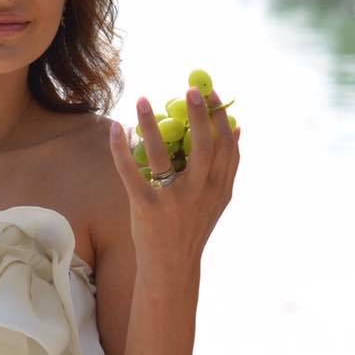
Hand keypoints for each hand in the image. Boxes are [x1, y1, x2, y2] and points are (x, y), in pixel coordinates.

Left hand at [109, 87, 240, 273]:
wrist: (172, 266)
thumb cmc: (193, 227)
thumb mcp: (218, 200)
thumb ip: (228, 166)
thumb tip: (237, 129)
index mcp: (219, 188)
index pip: (226, 146)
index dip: (220, 117)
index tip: (212, 92)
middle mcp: (200, 192)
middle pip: (202, 146)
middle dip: (198, 115)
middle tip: (189, 89)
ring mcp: (173, 200)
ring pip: (162, 154)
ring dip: (151, 124)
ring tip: (142, 99)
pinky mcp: (146, 207)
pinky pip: (131, 173)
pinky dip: (121, 150)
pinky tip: (116, 128)